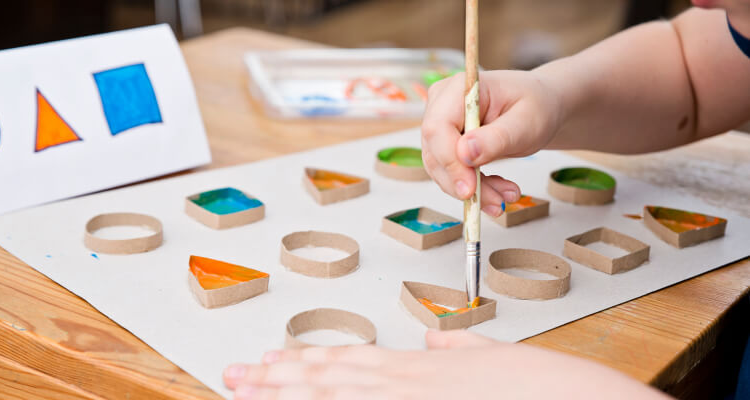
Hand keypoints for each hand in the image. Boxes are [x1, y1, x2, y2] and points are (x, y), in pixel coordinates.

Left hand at [223, 330, 669, 399]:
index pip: (352, 362)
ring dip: (287, 391)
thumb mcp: (498, 360)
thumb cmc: (547, 387)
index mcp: (424, 367)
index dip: (307, 362)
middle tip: (235, 374)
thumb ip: (459, 351)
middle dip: (278, 377)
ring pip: (336, 394)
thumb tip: (432, 341)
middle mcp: (410, 383)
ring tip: (246, 386)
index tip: (273, 362)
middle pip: (331, 377)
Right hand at [421, 70, 562, 215]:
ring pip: (441, 169)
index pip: (438, 128)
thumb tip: (465, 154)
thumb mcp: (526, 122)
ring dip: (471, 190)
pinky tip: (498, 192)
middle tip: (495, 202)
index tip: (470, 188)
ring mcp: (440, 125)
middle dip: (462, 183)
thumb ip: (497, 137)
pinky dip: (474, 188)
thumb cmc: (535, 106)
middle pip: (435, 151)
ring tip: (505, 196)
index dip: (449, 161)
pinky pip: (450, 173)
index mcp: (459, 89)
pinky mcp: (445, 144)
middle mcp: (442, 105)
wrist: (540, 108)